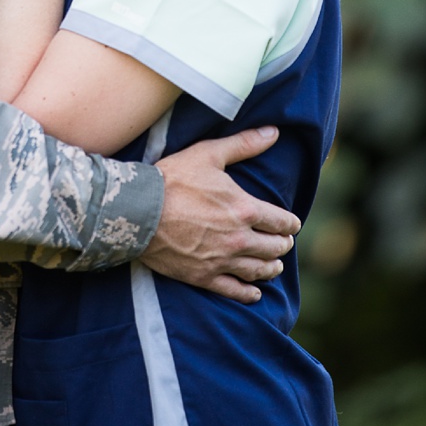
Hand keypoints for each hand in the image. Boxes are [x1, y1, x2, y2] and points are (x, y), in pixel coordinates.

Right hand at [141, 127, 299, 302]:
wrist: (136, 210)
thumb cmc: (171, 179)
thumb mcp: (207, 155)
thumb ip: (243, 144)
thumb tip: (274, 132)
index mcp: (246, 209)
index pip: (284, 222)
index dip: (289, 223)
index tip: (288, 223)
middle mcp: (240, 239)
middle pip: (276, 248)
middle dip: (281, 244)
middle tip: (279, 242)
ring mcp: (223, 261)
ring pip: (261, 270)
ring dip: (271, 267)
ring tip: (272, 264)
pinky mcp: (204, 276)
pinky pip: (236, 291)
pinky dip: (250, 293)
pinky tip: (254, 292)